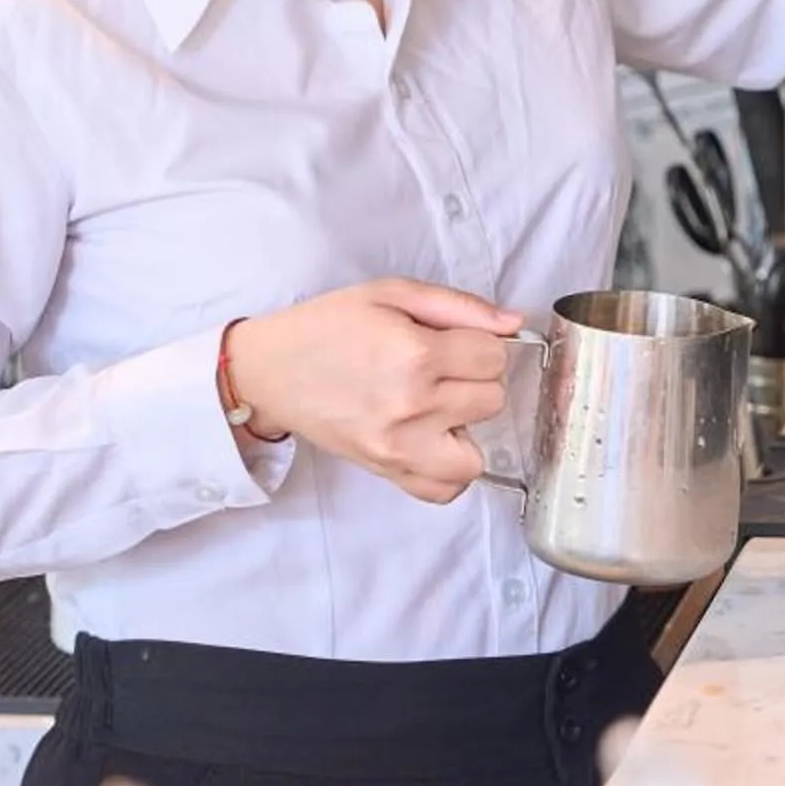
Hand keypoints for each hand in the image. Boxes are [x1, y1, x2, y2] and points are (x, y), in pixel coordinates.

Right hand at [223, 278, 524, 503]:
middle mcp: (411, 406)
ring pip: (476, 455)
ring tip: (438, 408)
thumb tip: (514, 323)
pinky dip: (447, 471)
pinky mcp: (384, 471)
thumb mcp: (391, 294)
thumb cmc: (326, 326)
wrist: (270, 370)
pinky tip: (432, 440)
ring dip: (465, 429)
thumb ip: (459, 306)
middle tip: (439, 369)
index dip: (479, 343)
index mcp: (415, 354)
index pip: (494, 356)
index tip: (454, 342)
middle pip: (491, 399)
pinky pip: (443, 491)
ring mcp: (398, 447)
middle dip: (473, 380)